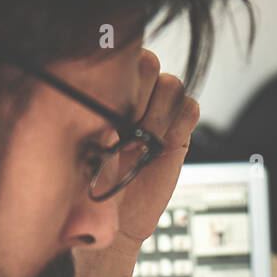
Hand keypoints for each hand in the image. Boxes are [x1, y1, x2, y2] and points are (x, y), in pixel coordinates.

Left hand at [71, 50, 200, 276]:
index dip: (121, 86)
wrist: (118, 217)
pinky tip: (163, 146)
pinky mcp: (180, 129)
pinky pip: (190, 108)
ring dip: (159, 115)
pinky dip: (179, 124)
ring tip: (144, 144)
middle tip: (128, 134)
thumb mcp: (86, 146)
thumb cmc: (95, 183)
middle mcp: (136, 94)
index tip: (110, 120)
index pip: (122, 59)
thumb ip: (95, 116)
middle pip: (149, 65)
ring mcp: (159, 110)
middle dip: (139, 99)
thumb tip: (99, 97)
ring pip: (172, 85)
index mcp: (108, 92)